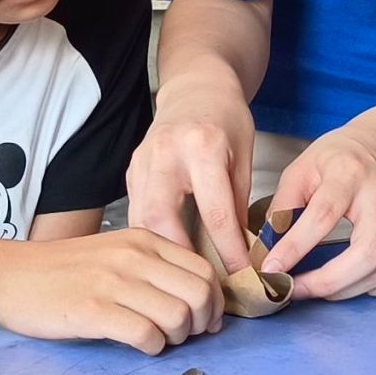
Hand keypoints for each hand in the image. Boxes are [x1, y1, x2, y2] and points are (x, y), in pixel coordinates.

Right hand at [0, 229, 222, 354]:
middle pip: (200, 295)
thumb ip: (152, 268)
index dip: (214, 302)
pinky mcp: (93, 310)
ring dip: (176, 338)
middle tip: (184, 335)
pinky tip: (138, 345)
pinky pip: (146, 335)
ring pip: (178, 316)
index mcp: (144, 240)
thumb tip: (196, 301)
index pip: (204, 270)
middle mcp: (134, 256)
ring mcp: (113, 282)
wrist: (9, 275)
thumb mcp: (114, 252)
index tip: (205, 320)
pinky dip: (152, 347)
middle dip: (202, 323)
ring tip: (158, 339)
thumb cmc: (63, 270)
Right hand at [126, 77, 257, 272]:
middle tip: (199, 286)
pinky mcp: (130, 171)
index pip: (216, 212)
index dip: (229, 251)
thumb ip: (239, 201)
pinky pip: (135, 213)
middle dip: (179, 258)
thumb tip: (242, 251)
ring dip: (160, 253)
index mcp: (203, 147)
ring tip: (183, 279)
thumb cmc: (226, 120)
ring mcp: (142, 161)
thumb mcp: (245, 156)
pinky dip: (149, 239)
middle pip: (162, 218)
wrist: (195, 88)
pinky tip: (164, 257)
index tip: (241, 278)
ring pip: (140, 220)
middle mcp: (166, 153)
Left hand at [263, 120, 375, 300]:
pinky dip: (375, 289)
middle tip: (295, 289)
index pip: (323, 216)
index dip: (295, 247)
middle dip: (327, 281)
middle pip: (367, 252)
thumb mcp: (301, 168)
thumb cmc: (340, 158)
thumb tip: (267, 248)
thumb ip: (283, 206)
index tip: (272, 268)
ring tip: (315, 288)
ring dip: (344, 290)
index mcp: (349, 176)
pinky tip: (352, 283)